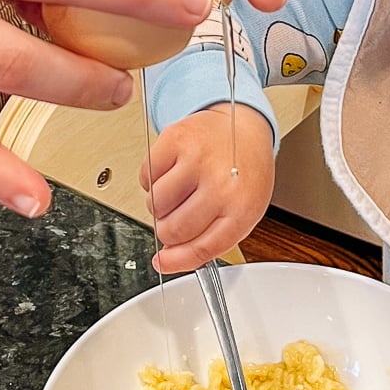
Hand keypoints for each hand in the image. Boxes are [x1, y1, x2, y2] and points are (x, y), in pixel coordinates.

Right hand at [139, 103, 275, 271]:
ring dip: (159, 204)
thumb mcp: (240, 211)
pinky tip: (171, 172)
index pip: (202, 248)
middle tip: (177, 215)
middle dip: (168, 229)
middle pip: (173, 229)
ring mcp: (197, 160)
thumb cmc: (243, 172)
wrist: (243, 126)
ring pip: (155, 204)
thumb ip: (208, 239)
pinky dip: (152, 179)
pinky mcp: (176, 140)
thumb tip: (167, 259)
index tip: (162, 263)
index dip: (176, 261)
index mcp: (242, 209)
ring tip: (178, 191)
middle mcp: (221, 184)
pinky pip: (146, 175)